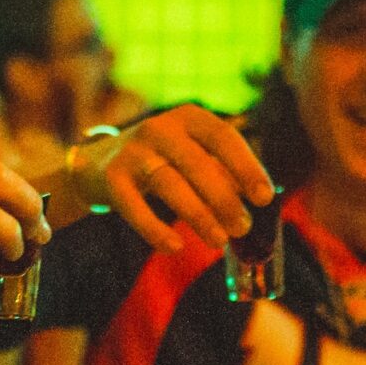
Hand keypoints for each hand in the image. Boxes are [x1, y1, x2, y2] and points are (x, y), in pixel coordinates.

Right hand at [60, 105, 274, 252]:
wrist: (100, 161)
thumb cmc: (165, 161)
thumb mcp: (194, 155)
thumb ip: (223, 172)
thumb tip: (258, 202)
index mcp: (189, 118)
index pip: (223, 137)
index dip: (246, 167)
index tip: (265, 198)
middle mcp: (160, 127)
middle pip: (197, 163)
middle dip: (223, 198)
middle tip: (243, 228)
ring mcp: (133, 150)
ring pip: (169, 184)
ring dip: (198, 215)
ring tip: (218, 241)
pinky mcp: (112, 177)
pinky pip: (134, 206)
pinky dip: (154, 228)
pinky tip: (174, 247)